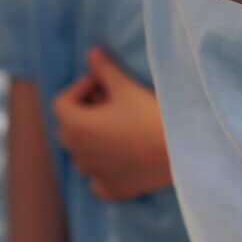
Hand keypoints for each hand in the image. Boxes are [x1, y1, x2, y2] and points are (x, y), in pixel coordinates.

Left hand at [51, 46, 171, 201]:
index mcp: (75, 126)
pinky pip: (97, 180)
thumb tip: (91, 52)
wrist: (181, 151)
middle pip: (68, 128)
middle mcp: (78, 153)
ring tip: (116, 127)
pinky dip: (102, 169)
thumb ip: (103, 69)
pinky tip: (121, 158)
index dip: (79, 88)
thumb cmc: (149, 115)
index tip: (101, 83)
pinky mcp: (112, 189)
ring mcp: (94, 174)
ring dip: (91, 140)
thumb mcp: (125, 87)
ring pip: (81, 154)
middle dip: (83, 112)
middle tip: (110, 102)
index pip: (61, 103)